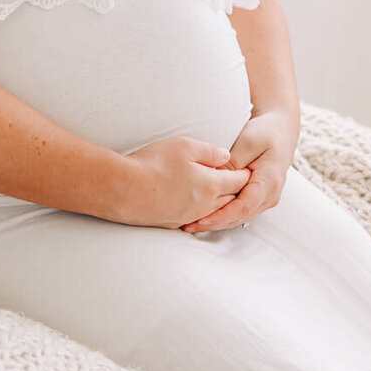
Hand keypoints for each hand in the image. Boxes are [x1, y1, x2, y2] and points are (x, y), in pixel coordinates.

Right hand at [114, 135, 252, 228]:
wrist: (123, 189)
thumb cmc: (153, 164)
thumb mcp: (184, 146)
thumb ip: (210, 152)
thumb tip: (226, 157)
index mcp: (211, 185)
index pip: (239, 181)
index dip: (245, 173)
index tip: (247, 168)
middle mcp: (204, 205)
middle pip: (230, 200)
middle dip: (237, 190)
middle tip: (239, 182)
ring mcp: (188, 217)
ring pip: (214, 212)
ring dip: (220, 203)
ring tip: (220, 193)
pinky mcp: (173, 224)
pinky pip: (196, 219)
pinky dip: (201, 212)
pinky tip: (195, 205)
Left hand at [179, 109, 297, 233]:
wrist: (280, 129)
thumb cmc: (265, 133)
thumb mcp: (247, 142)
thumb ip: (232, 163)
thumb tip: (214, 178)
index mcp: (270, 182)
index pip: (243, 207)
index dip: (221, 216)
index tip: (200, 220)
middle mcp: (270, 195)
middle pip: (239, 216)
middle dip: (214, 223)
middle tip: (189, 226)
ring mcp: (265, 199)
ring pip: (238, 217)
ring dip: (216, 222)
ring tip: (192, 224)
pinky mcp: (257, 197)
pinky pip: (239, 211)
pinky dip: (222, 215)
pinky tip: (204, 216)